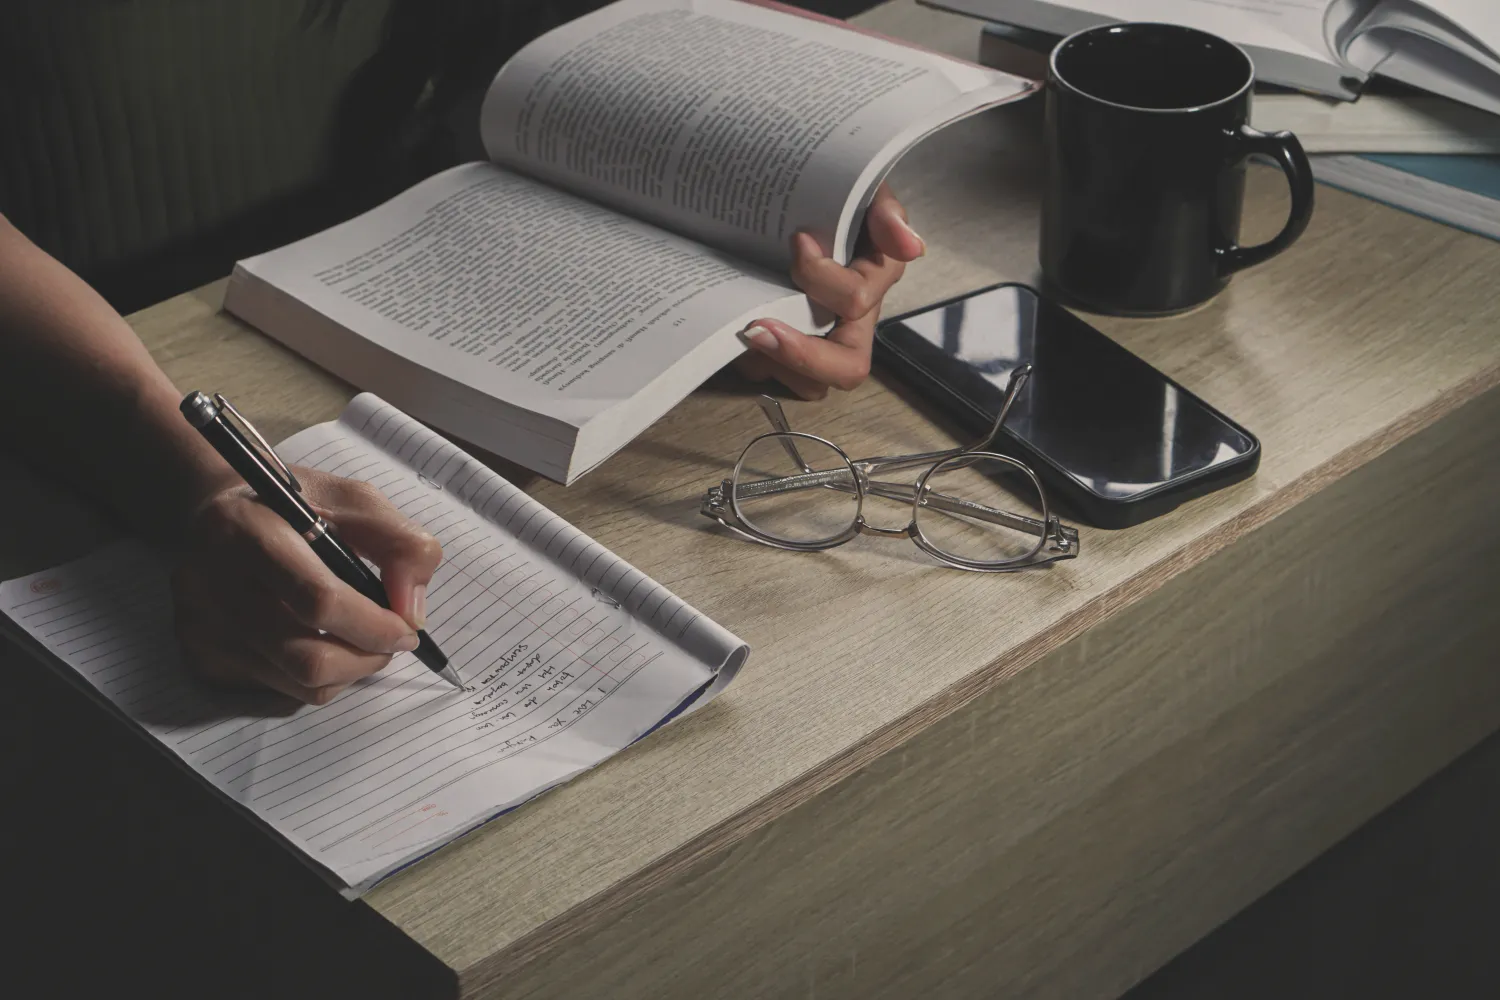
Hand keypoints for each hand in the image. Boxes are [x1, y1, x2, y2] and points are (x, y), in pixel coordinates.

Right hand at [171, 469, 442, 705]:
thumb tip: (411, 611)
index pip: (317, 601)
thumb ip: (398, 544)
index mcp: (243, 530)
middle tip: (390, 642)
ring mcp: (198, 626)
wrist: (220, 515)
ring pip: (298, 684)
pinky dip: (317, 679)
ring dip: (349, 672)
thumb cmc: (295, 508)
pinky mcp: (200, 658)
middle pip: (307, 658)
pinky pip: (280, 692)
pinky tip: (320, 642)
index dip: (374, 625)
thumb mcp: (354, 502)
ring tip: (362, 641)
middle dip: (367, 658)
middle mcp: (207, 583)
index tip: (407, 627)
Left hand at [735, 183, 923, 399]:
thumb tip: (912, 247)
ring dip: (771, 362)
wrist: (788, 205)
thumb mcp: (865, 197)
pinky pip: (770, 375)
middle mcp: (847, 324)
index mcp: (870, 287)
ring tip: (742, 328)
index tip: (797, 242)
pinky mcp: (781, 351)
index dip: (822, 277)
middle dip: (802, 356)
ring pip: (808, 383)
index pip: (856, 301)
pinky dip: (749, 360)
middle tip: (757, 329)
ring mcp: (814, 341)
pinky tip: (730, 328)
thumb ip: (887, 216)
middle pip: (846, 368)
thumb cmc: (832, 205)